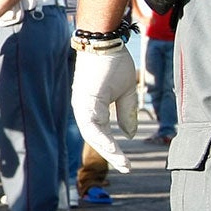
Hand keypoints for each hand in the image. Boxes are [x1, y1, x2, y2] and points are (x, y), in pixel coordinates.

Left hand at [73, 45, 140, 172]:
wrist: (105, 42)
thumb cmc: (115, 63)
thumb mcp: (125, 92)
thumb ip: (126, 113)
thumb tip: (129, 134)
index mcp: (92, 108)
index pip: (101, 134)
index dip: (113, 149)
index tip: (127, 163)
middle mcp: (83, 108)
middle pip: (94, 138)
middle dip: (110, 154)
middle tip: (126, 168)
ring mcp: (81, 104)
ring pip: (91, 133)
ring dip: (106, 149)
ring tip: (121, 161)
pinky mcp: (83, 98)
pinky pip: (91, 123)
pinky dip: (101, 136)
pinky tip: (113, 147)